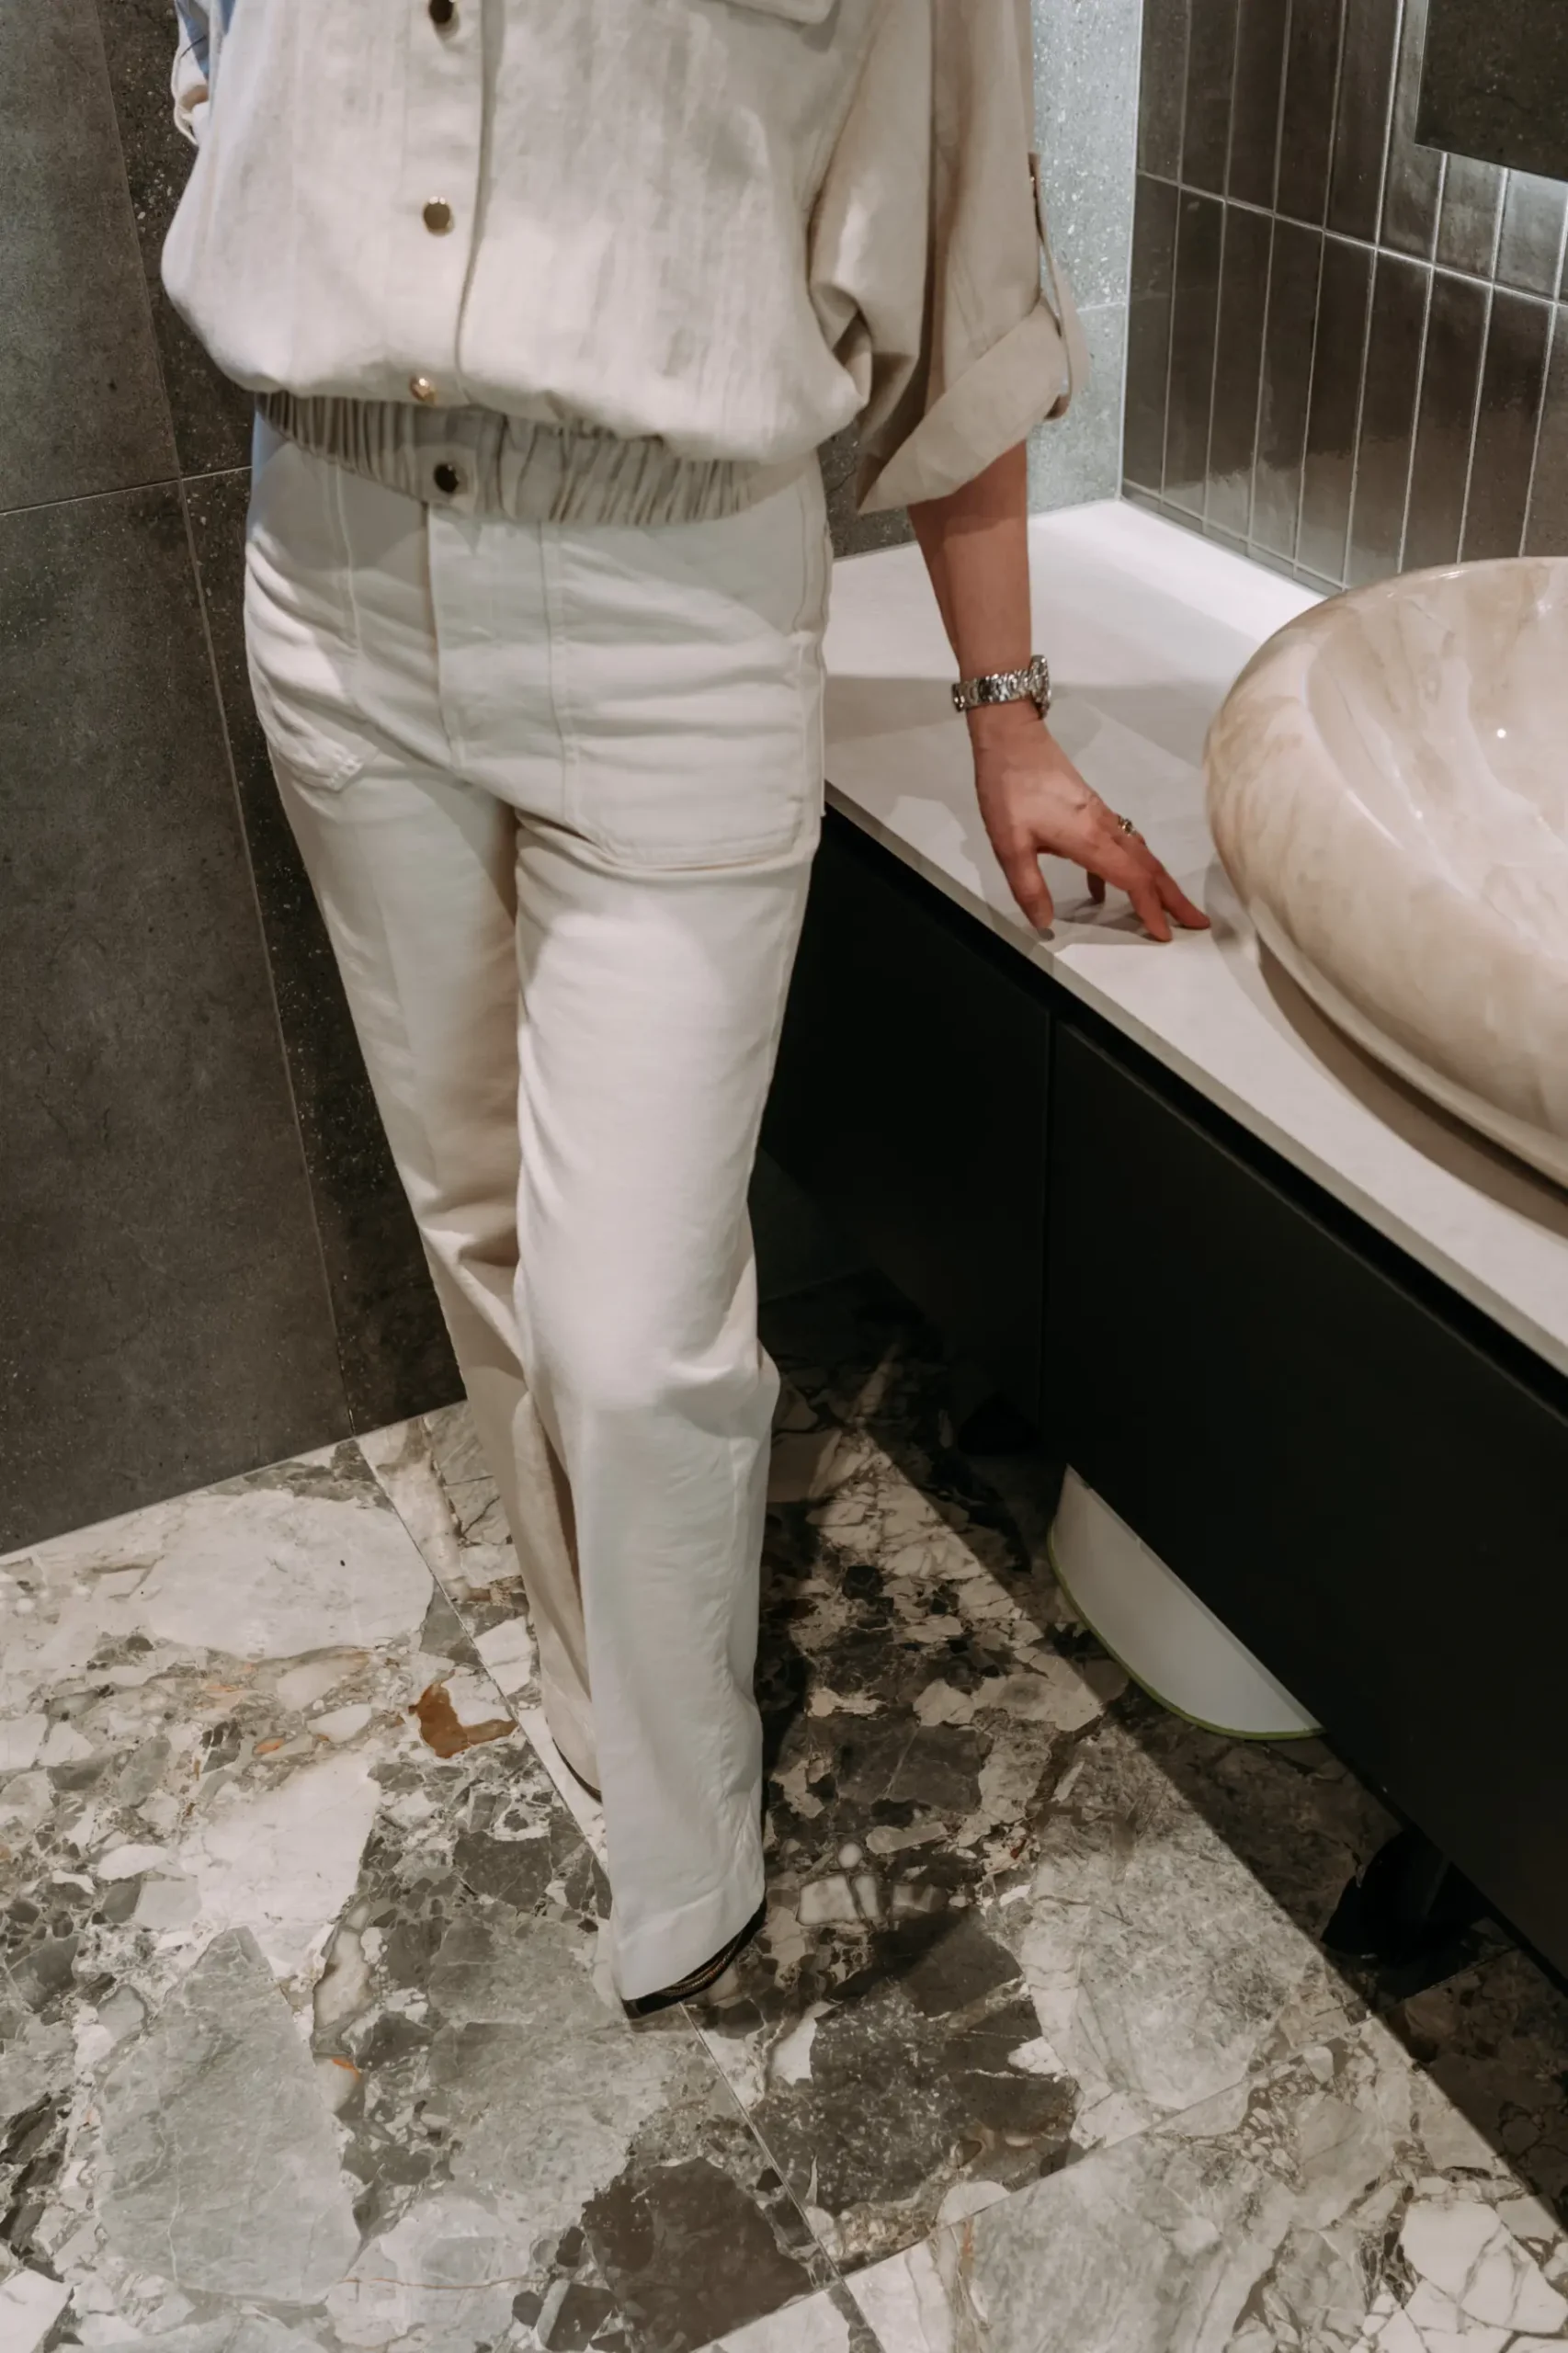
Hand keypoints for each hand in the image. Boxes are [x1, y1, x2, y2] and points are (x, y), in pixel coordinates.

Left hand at [969, 707, 1209, 942]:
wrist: (1011, 740)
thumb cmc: (1010, 790)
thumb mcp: (1009, 845)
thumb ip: (1028, 886)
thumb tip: (1044, 923)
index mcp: (1090, 840)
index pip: (1132, 880)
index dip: (1151, 909)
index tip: (1166, 935)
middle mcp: (1105, 829)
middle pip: (1150, 868)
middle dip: (1176, 898)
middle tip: (1198, 922)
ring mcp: (1101, 818)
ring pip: (1140, 856)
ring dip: (1158, 884)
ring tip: (1169, 908)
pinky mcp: (1091, 811)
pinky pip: (1120, 846)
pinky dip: (1124, 869)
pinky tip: (1102, 890)